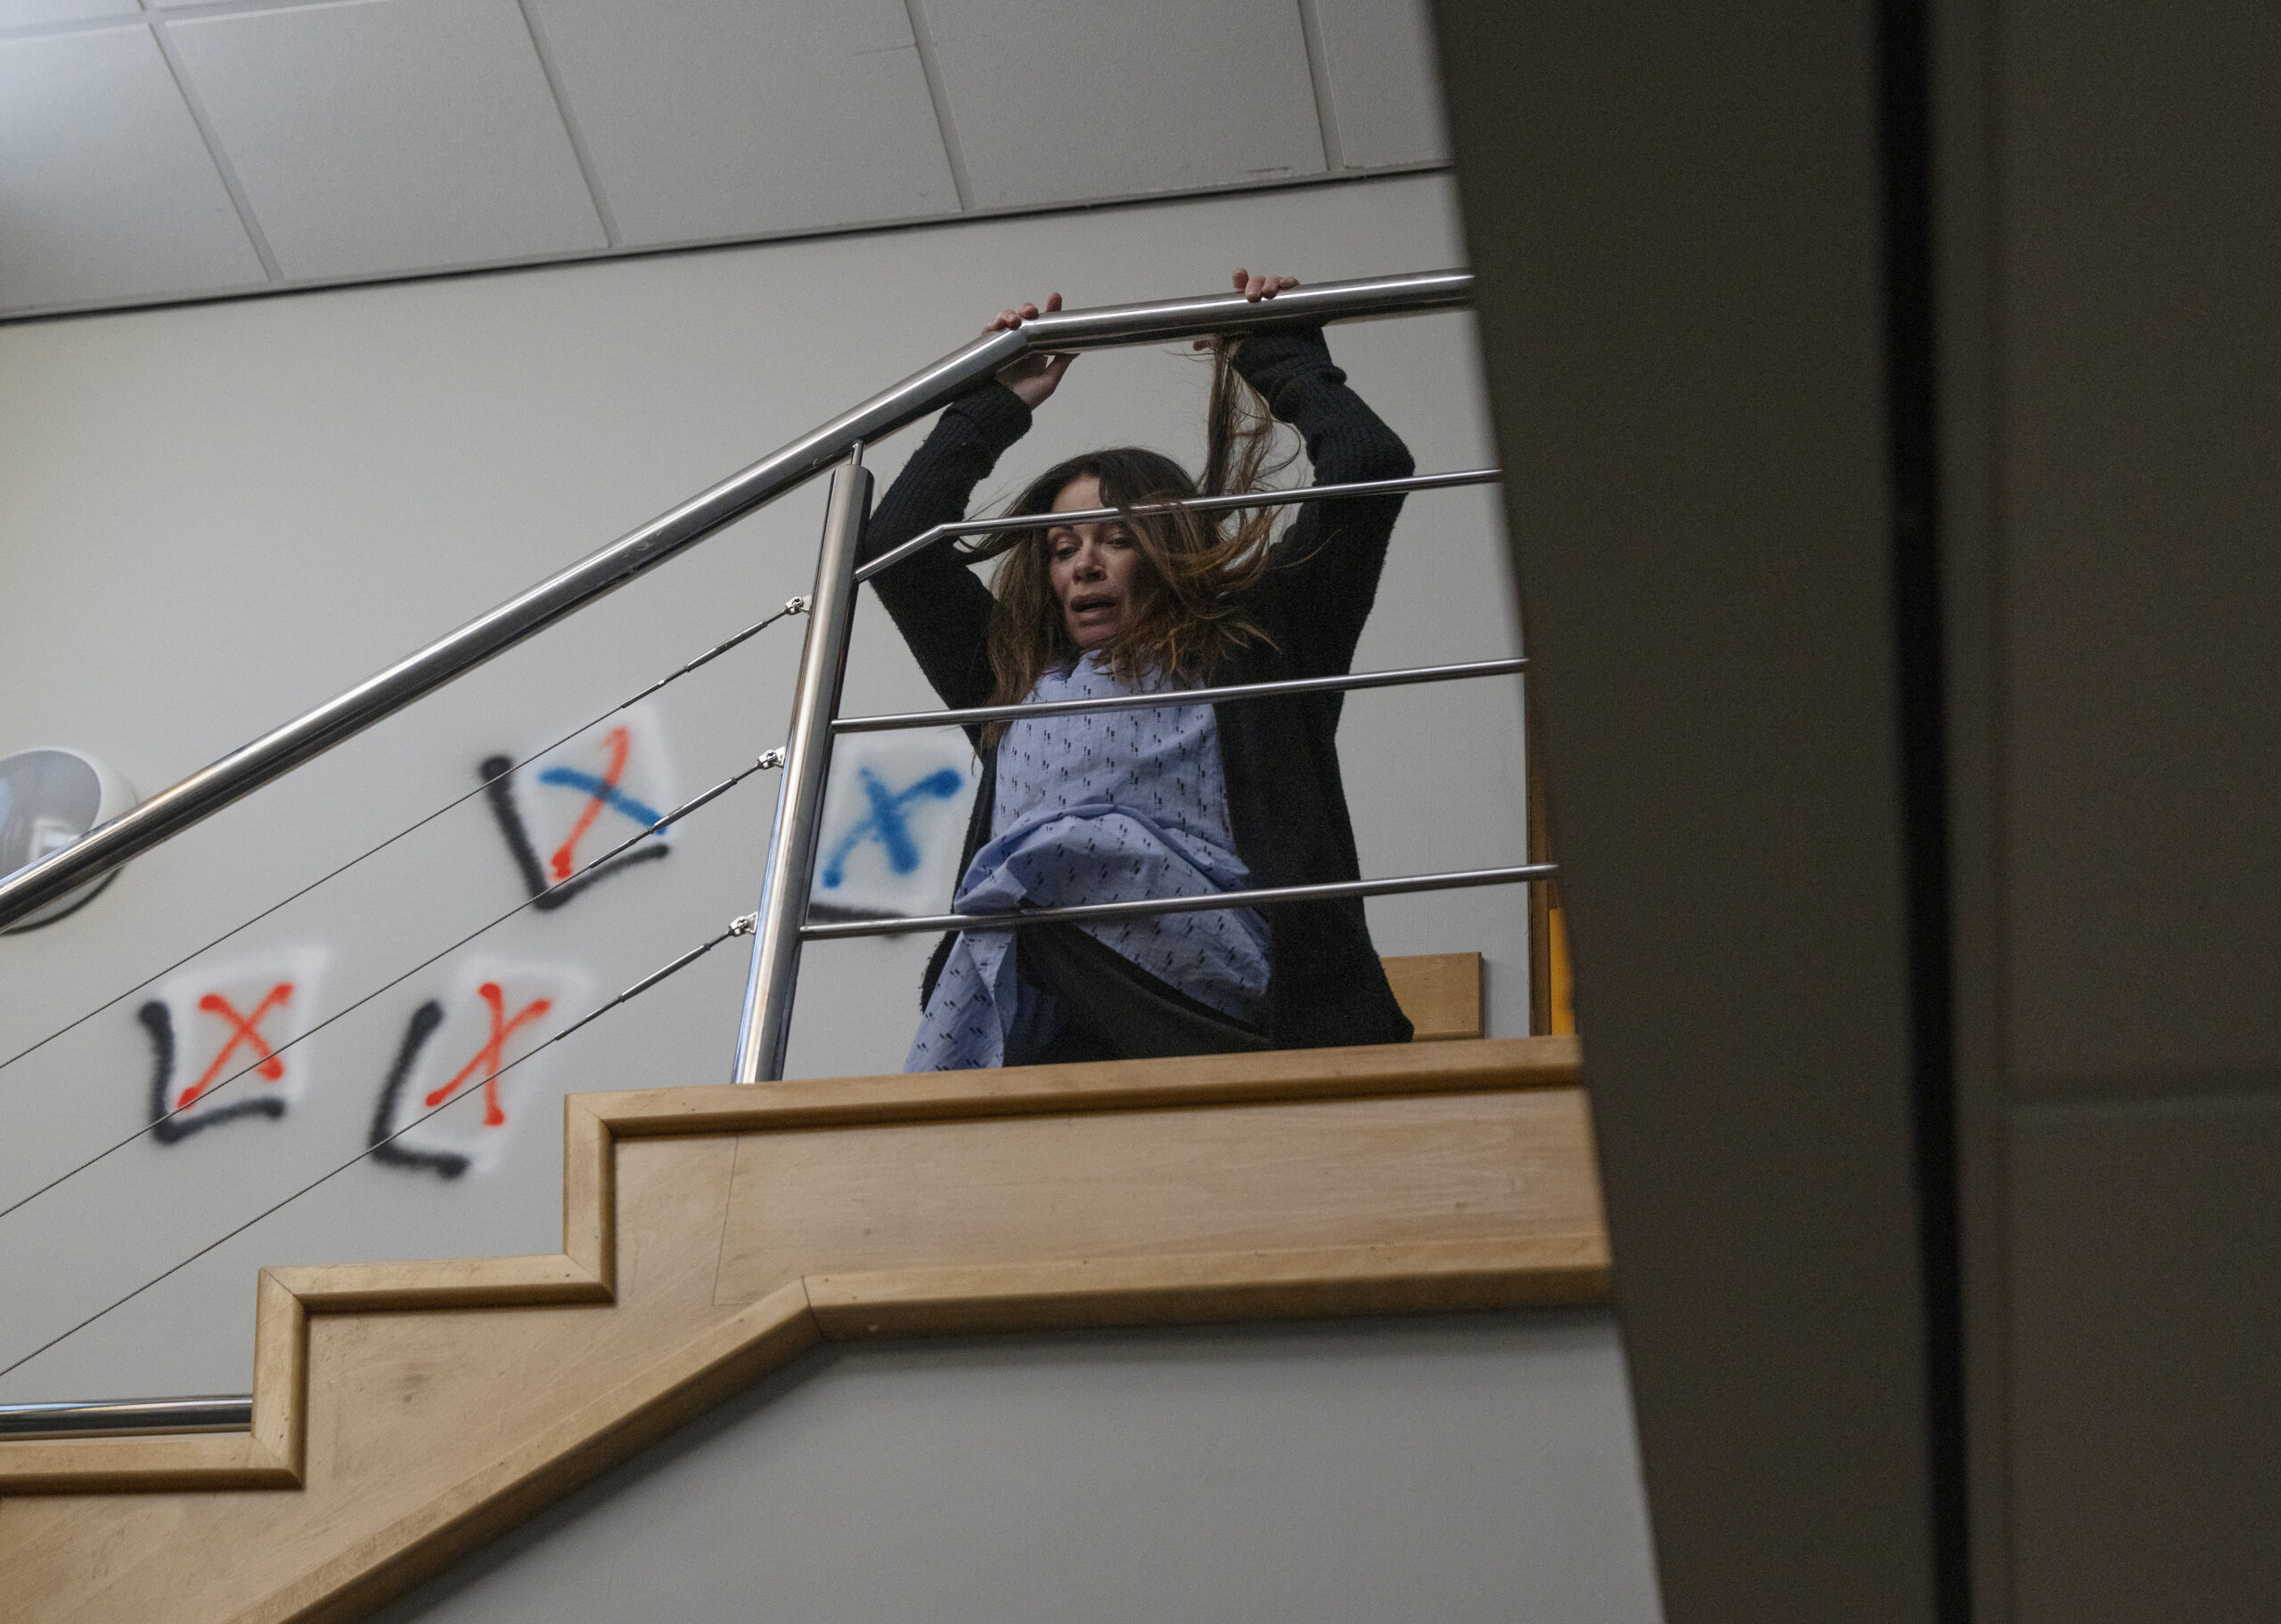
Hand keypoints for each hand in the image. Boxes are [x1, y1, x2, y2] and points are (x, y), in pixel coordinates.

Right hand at [988, 293, 1075, 409]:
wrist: (999, 411)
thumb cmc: (1024, 401)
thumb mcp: (1048, 381)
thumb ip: (1061, 362)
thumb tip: (1078, 346)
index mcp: (1036, 352)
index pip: (1044, 327)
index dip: (1050, 310)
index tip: (1055, 298)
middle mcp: (1020, 346)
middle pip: (1024, 318)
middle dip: (1028, 309)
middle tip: (1031, 311)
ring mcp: (1003, 346)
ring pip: (1007, 320)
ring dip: (1010, 314)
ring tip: (1015, 320)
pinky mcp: (987, 348)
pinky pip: (989, 330)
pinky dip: (993, 323)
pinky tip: (999, 324)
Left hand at [1193, 268, 1299, 348]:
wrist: (1281, 368)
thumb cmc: (1256, 356)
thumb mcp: (1231, 346)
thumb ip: (1214, 340)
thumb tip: (1195, 344)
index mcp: (1247, 306)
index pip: (1242, 286)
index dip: (1240, 278)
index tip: (1238, 275)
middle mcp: (1263, 301)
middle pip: (1258, 282)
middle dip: (1255, 284)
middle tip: (1251, 297)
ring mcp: (1280, 301)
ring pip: (1275, 282)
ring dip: (1272, 283)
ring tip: (1268, 293)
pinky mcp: (1296, 304)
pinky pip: (1294, 288)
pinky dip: (1290, 283)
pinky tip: (1287, 286)